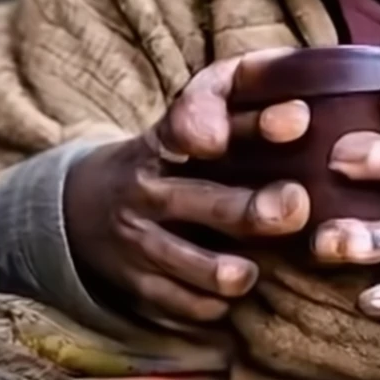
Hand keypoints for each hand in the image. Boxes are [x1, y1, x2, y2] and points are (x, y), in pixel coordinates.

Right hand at [64, 49, 310, 331]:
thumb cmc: (169, 156)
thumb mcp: (187, 117)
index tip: (296, 118)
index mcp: (169, 137)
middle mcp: (151, 186)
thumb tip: (297, 75)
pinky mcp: (135, 282)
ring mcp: (140, 238)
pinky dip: (207, 304)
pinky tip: (227, 296)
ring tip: (250, 272)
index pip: (204, 120)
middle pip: (207, 200)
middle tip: (294, 206)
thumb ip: (236, 94)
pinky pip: (177, 302)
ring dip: (229, 271)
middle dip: (253, 208)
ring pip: (191, 263)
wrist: (82, 206)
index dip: (251, 121)